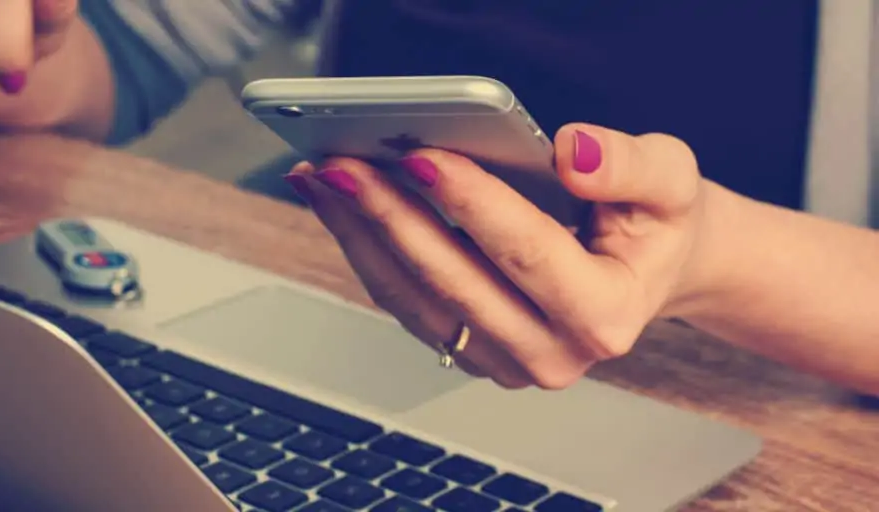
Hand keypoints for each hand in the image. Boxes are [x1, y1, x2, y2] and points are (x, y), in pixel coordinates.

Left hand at [285, 124, 707, 388]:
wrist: (644, 270)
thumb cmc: (654, 226)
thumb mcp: (672, 182)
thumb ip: (631, 165)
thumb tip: (571, 153)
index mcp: (606, 315)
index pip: (526, 253)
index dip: (470, 203)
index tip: (421, 156)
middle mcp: (552, 354)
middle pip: (453, 281)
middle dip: (391, 216)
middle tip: (343, 164)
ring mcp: (505, 362)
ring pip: (414, 299)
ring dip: (362, 235)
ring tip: (324, 179)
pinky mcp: (471, 351)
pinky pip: (405, 304)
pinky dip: (368, 251)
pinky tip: (342, 207)